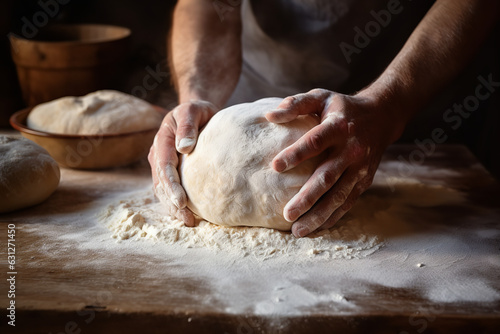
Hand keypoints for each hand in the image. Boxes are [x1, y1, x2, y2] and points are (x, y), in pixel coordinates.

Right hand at [148, 100, 216, 225]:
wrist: (196, 112)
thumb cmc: (197, 111)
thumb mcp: (193, 110)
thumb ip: (188, 125)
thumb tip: (183, 148)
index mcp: (162, 140)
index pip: (164, 166)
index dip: (172, 185)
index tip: (182, 201)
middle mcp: (157, 154)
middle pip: (161, 182)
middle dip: (172, 202)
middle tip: (187, 218)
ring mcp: (161, 163)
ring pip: (162, 189)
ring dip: (173, 207)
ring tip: (188, 221)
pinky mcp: (169, 171)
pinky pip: (168, 189)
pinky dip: (175, 203)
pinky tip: (187, 215)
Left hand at [266, 89, 402, 236]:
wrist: (382, 116)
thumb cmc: (341, 107)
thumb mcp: (321, 97)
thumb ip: (296, 104)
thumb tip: (269, 116)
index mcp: (338, 126)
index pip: (315, 141)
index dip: (296, 154)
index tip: (275, 166)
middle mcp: (351, 149)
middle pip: (327, 176)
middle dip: (307, 197)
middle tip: (287, 214)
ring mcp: (360, 168)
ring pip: (339, 195)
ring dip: (319, 214)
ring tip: (297, 230)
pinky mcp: (364, 180)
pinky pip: (348, 202)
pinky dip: (333, 216)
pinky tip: (316, 227)